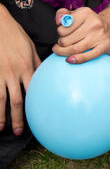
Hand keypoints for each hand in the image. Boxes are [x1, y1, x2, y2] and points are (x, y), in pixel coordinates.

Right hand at [0, 4, 40, 135]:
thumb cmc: (17, 36)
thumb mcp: (32, 49)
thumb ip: (38, 64)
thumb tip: (45, 76)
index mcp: (27, 68)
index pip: (33, 91)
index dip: (34, 105)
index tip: (37, 117)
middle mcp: (13, 73)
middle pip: (16, 100)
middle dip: (17, 118)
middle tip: (19, 132)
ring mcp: (0, 73)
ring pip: (0, 98)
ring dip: (0, 115)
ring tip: (0, 128)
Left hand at [53, 7, 109, 63]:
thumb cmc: (89, 22)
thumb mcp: (76, 13)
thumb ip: (62, 14)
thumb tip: (59, 22)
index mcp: (85, 14)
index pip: (63, 28)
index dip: (59, 33)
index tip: (62, 34)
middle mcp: (94, 24)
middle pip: (67, 40)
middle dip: (61, 44)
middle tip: (62, 43)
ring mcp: (100, 36)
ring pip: (75, 49)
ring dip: (64, 52)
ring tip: (61, 51)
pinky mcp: (105, 46)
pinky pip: (89, 55)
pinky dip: (77, 59)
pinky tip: (70, 60)